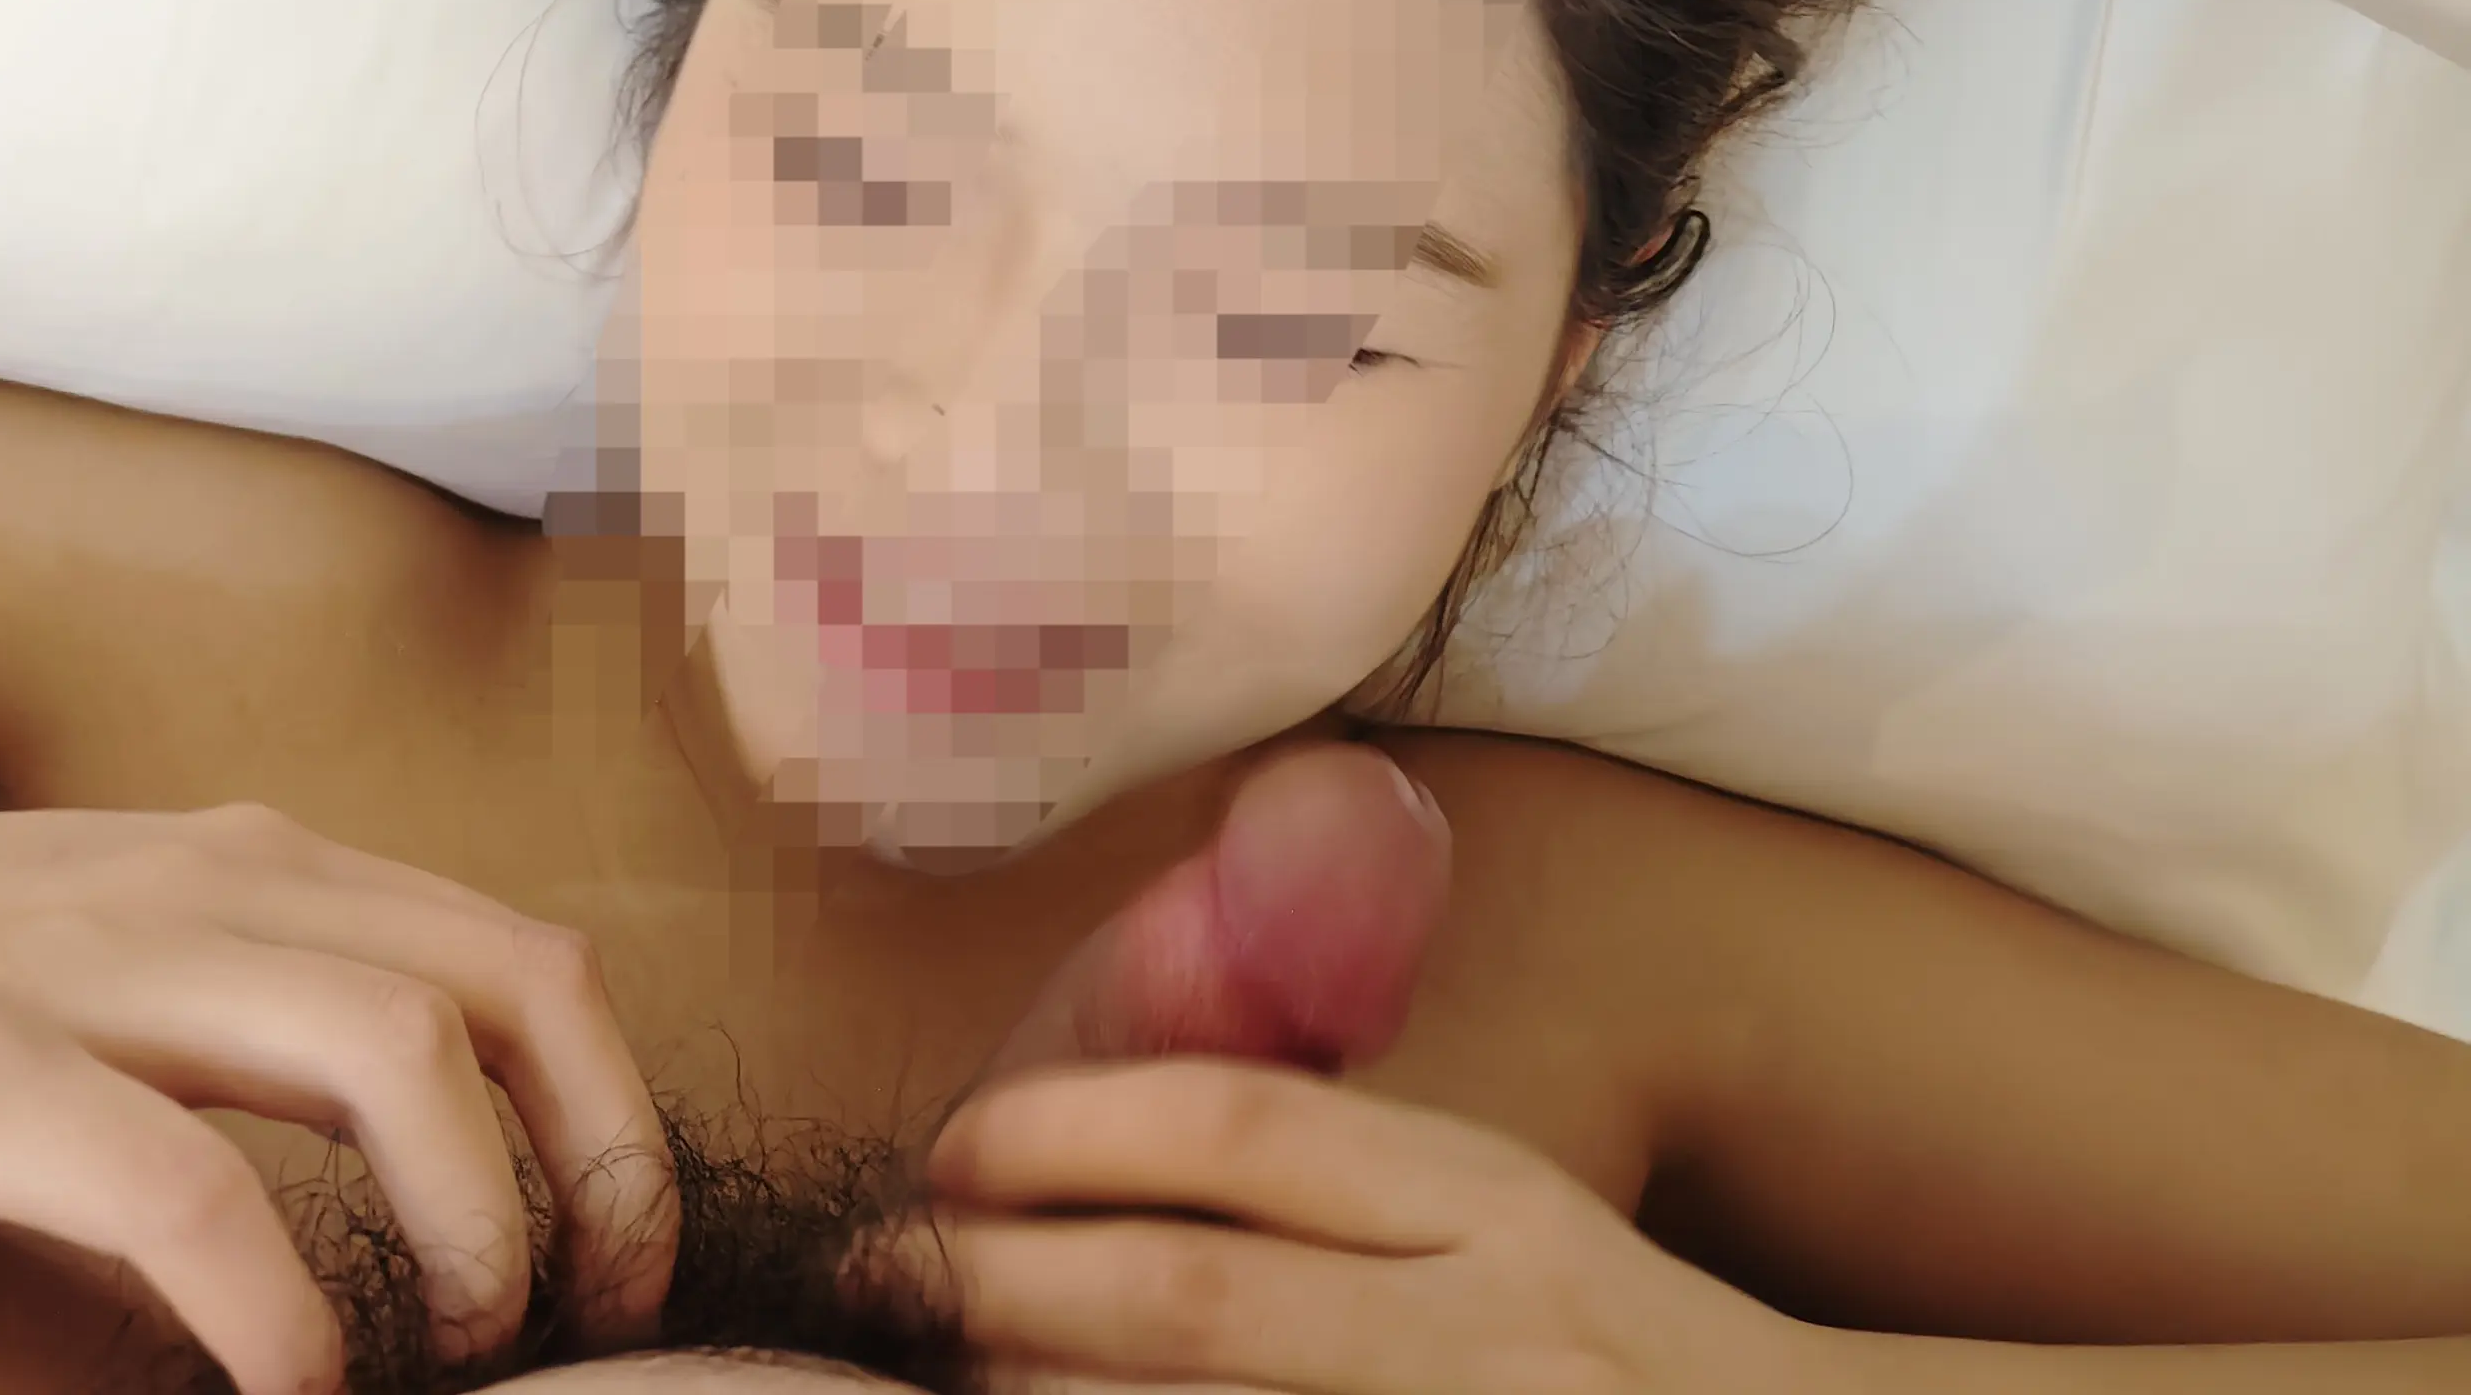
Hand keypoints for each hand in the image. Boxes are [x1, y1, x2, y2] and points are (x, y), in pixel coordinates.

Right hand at [0, 726, 672, 1394]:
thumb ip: (246, 1006)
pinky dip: (270, 1303)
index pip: (522, 958)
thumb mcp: (107, 954)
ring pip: (387, 1051)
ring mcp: (75, 966)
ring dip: (469, 1224)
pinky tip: (280, 1391)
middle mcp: (195, 886)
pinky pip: (174, 1181)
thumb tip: (424, 1143)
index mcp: (249, 866)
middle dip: (593, 1173)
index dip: (616, 1117)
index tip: (614, 1265)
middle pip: (505, 991)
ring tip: (441, 1357)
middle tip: (568, 1328)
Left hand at [922, 1058, 1822, 1394]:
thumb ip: (1348, 1186)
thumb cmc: (1616, 1347)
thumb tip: (1113, 1145)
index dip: (1076, 1131)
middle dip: (1014, 1280)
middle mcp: (1496, 1323)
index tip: (949, 1147)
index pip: (1250, 1131)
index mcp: (1497, 1201)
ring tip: (941, 1376)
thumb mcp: (1506, 1224)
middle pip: (1203, 1294)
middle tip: (884, 1271)